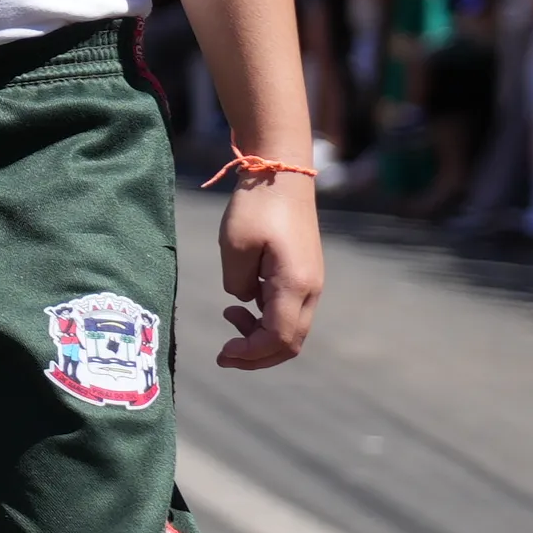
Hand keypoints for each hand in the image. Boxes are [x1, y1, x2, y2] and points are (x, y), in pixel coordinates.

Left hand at [213, 172, 321, 369]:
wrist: (282, 177)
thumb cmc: (256, 207)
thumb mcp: (234, 246)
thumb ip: (237, 283)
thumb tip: (243, 301)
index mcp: (295, 284)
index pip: (278, 338)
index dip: (250, 354)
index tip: (222, 352)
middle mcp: (310, 289)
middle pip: (290, 342)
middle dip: (257, 355)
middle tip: (224, 352)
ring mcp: (311, 283)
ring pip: (291, 330)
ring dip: (260, 336)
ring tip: (229, 316)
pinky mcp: (303, 275)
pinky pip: (289, 312)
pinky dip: (266, 319)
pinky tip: (241, 304)